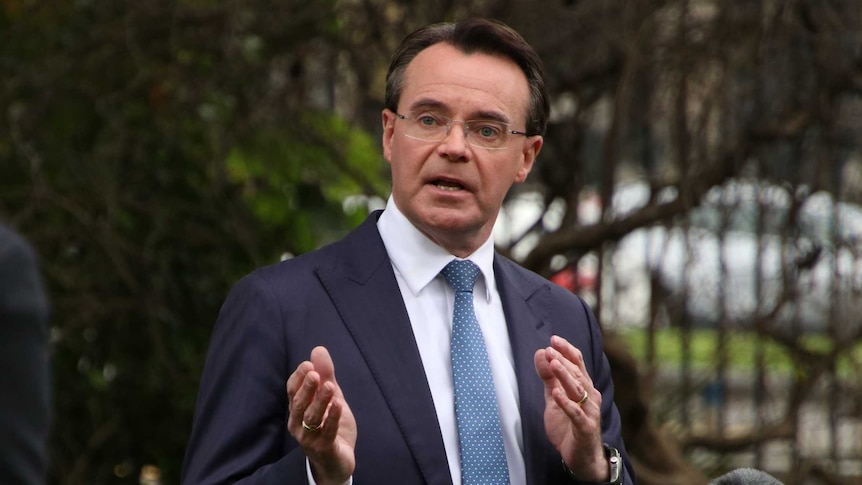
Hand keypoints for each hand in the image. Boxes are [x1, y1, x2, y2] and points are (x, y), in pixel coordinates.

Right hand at [286, 346, 356, 484]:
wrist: (338, 460)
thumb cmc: (330, 426)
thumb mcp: (331, 397)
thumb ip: (325, 375)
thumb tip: (318, 349)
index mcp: (297, 409)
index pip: (292, 391)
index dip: (299, 377)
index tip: (308, 364)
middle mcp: (298, 424)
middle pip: (299, 403)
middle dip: (306, 388)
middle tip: (314, 373)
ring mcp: (309, 438)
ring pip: (311, 418)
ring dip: (320, 401)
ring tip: (330, 387)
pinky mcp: (324, 449)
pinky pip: (327, 432)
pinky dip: (333, 418)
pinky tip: (339, 405)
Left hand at [534, 336, 607, 481]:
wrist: (581, 457)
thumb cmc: (569, 425)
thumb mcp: (554, 398)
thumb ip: (548, 377)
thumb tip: (541, 353)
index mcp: (583, 387)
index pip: (577, 363)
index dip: (566, 351)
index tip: (553, 339)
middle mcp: (589, 396)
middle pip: (577, 374)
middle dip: (563, 361)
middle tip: (549, 350)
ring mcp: (589, 412)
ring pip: (578, 390)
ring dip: (565, 376)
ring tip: (553, 365)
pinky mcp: (585, 428)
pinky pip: (576, 414)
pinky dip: (567, 403)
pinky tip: (556, 394)